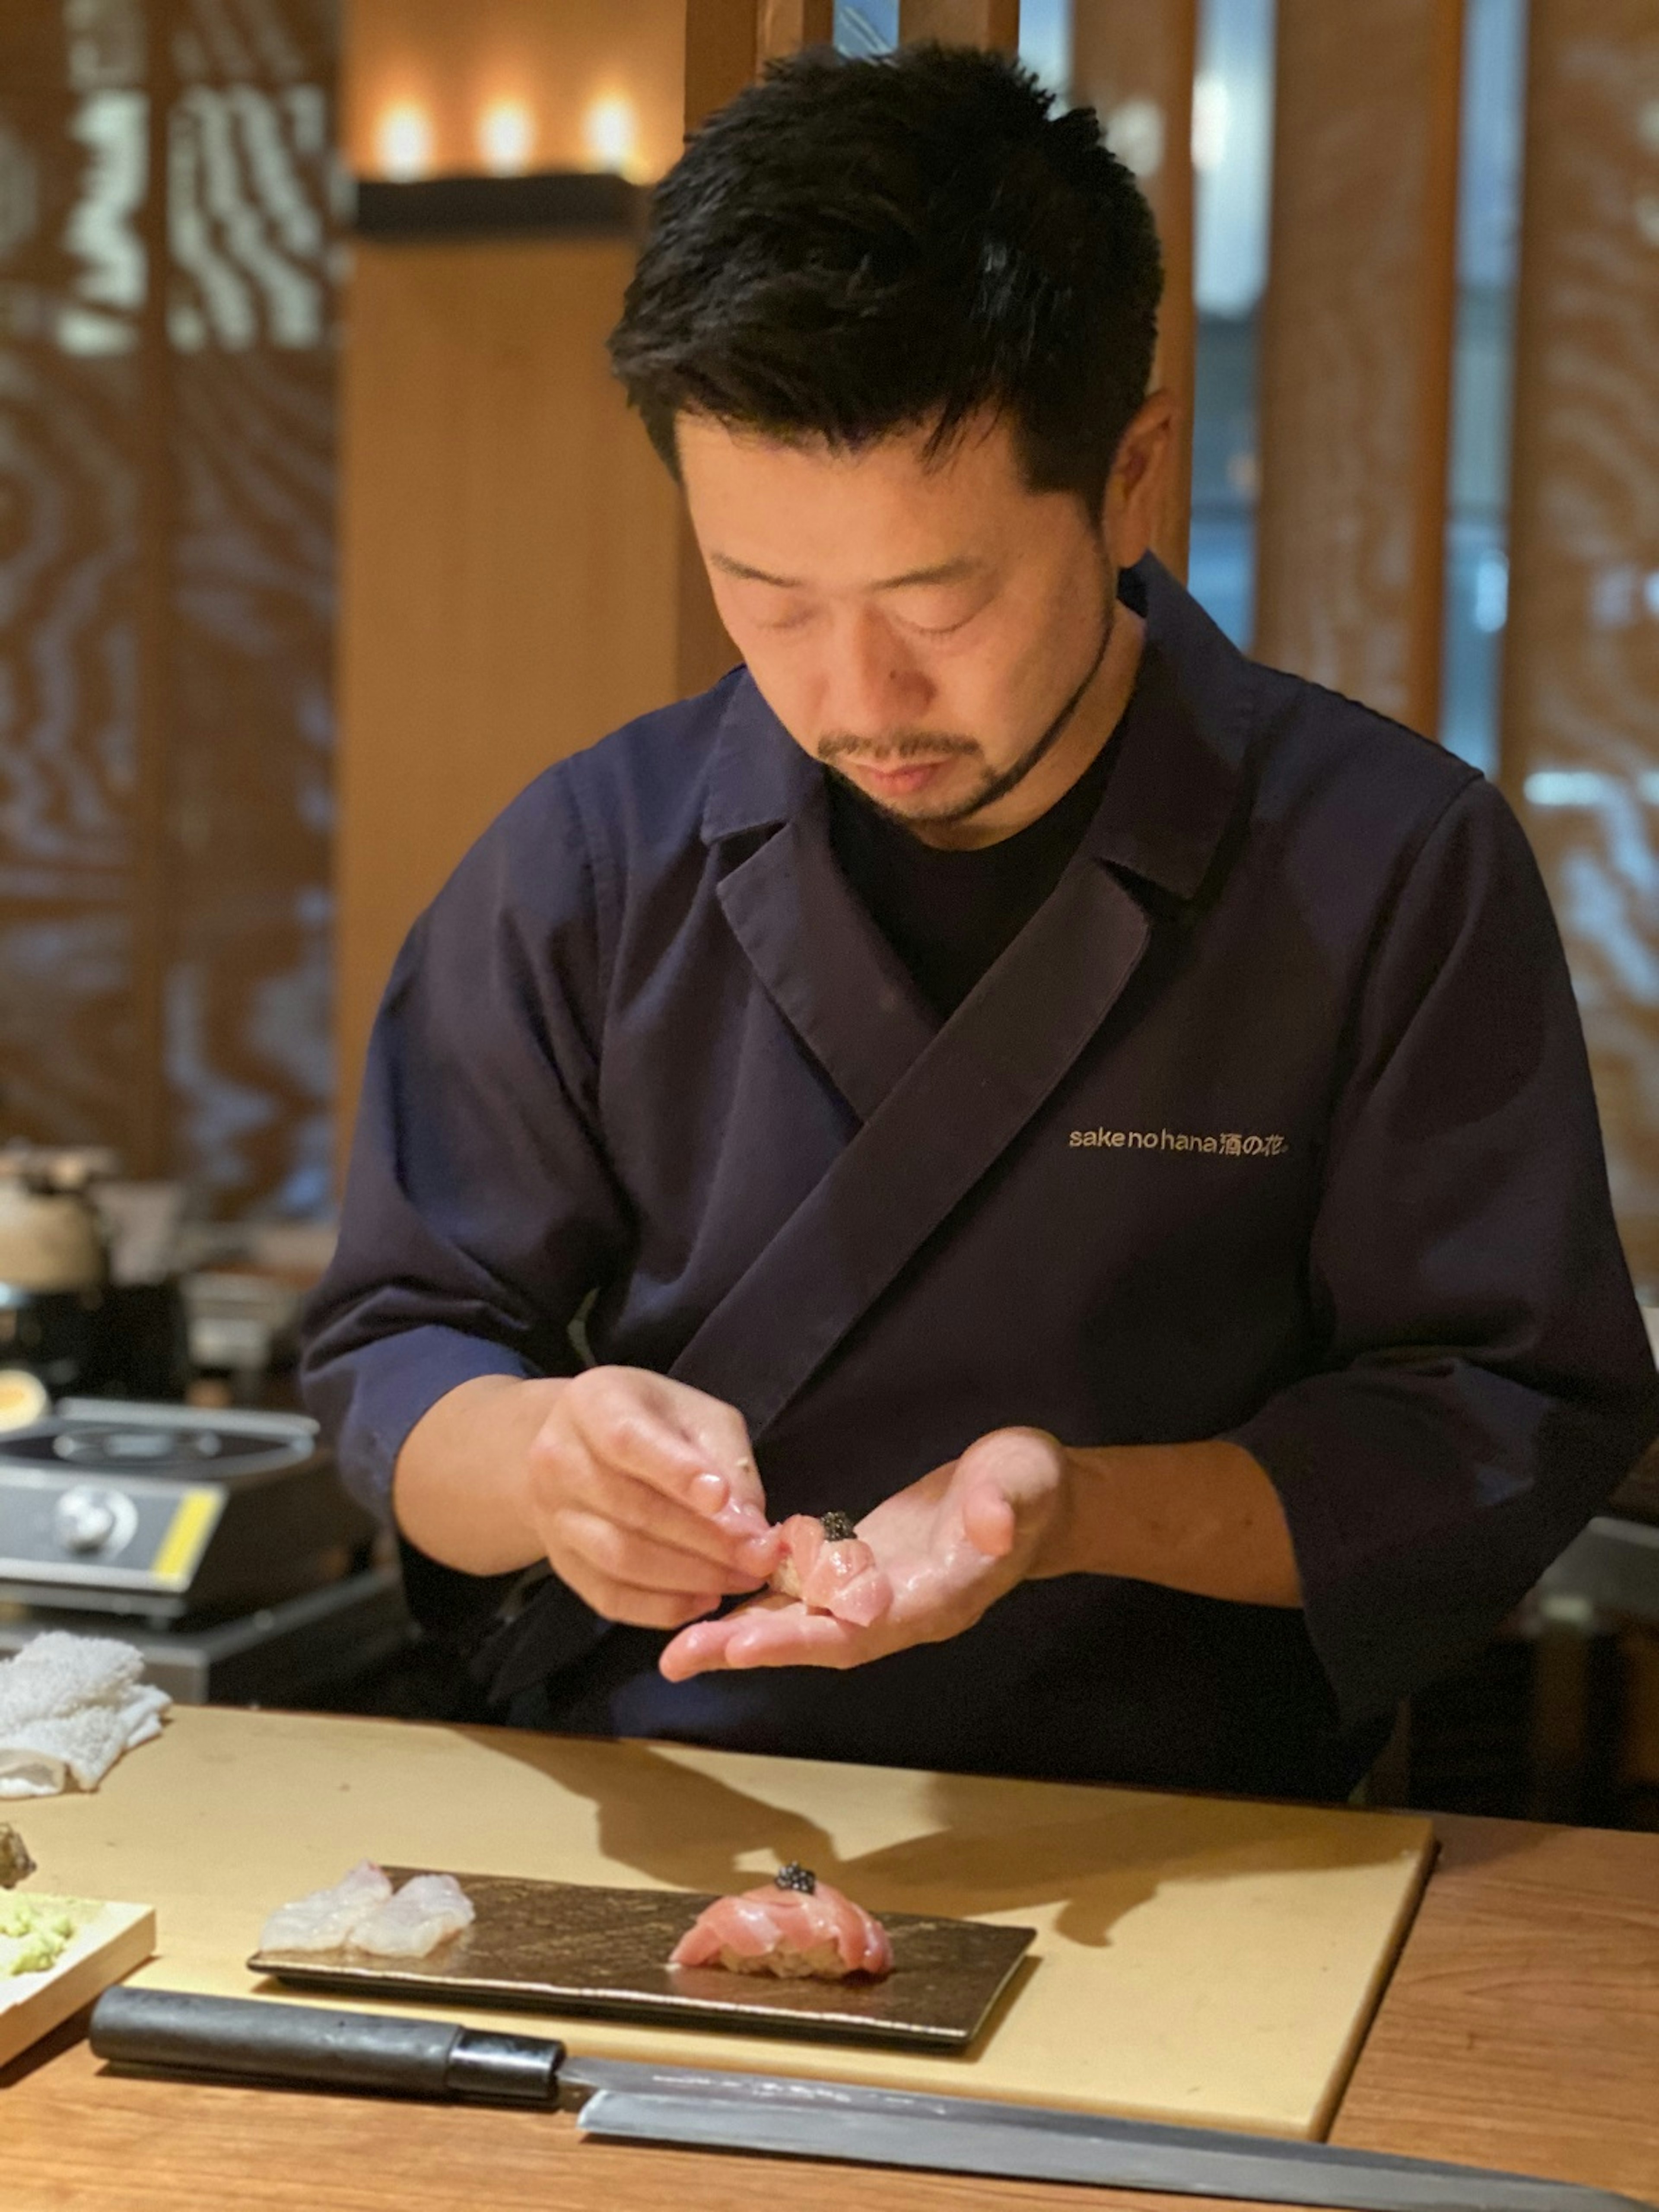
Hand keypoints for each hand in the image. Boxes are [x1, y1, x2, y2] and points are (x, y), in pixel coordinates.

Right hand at [513, 1368, 781, 1629]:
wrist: (582, 1448)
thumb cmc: (655, 1424)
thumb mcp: (698, 1417)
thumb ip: (726, 1462)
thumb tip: (752, 1527)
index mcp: (592, 1404)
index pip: (628, 1441)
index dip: (677, 1473)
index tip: (724, 1498)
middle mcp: (558, 1460)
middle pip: (631, 1510)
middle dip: (706, 1539)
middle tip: (761, 1556)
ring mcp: (553, 1517)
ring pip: (620, 1560)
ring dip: (691, 1577)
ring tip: (743, 1579)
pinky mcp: (561, 1564)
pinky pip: (610, 1597)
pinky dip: (662, 1608)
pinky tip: (706, 1601)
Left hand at [658, 1427, 1071, 1679]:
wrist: (1029, 1497)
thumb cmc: (1029, 1488)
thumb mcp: (1024, 1482)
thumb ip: (1006, 1504)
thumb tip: (992, 1524)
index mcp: (938, 1598)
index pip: (862, 1628)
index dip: (804, 1637)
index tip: (745, 1643)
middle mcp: (899, 1610)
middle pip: (817, 1639)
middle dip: (750, 1646)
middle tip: (681, 1657)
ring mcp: (877, 1594)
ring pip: (801, 1622)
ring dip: (741, 1634)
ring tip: (677, 1648)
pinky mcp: (860, 1569)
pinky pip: (802, 1594)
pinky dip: (759, 1600)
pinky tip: (711, 1602)